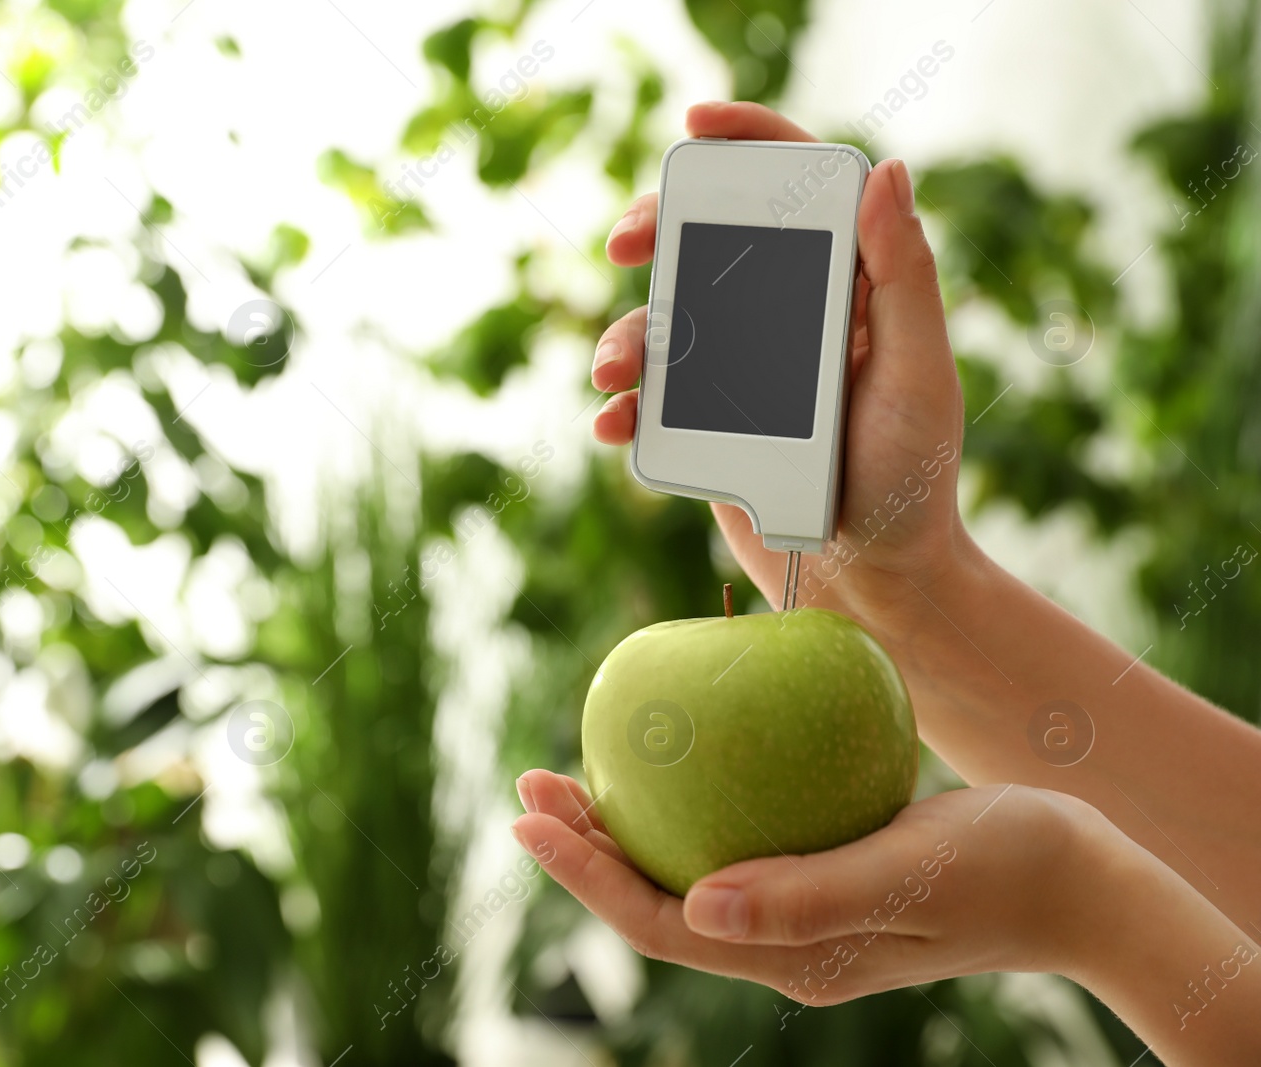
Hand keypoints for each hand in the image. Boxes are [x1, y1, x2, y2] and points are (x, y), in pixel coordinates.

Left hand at [513, 769, 1094, 1002]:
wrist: (1085, 877)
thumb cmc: (1007, 865)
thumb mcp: (908, 871)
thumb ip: (806, 896)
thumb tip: (698, 908)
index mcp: (795, 958)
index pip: (662, 924)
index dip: (586, 876)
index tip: (529, 817)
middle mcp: (787, 946)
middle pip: (660, 902)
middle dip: (586, 850)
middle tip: (532, 781)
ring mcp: (804, 916)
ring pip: (690, 875)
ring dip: (627, 829)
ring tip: (575, 774)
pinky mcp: (824, 879)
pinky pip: (735, 845)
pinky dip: (689, 807)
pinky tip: (676, 762)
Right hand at [593, 102, 968, 636]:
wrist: (870, 585)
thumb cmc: (911, 482)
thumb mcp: (919, 376)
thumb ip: (906, 278)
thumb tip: (886, 171)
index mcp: (847, 288)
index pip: (799, 188)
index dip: (749, 142)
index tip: (694, 125)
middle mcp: (788, 319)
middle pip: (710, 242)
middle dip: (658, 231)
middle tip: (626, 243)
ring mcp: (740, 374)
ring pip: (664, 323)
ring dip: (625, 335)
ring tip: (614, 374)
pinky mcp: (705, 428)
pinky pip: (648, 401)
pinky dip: (621, 408)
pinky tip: (613, 425)